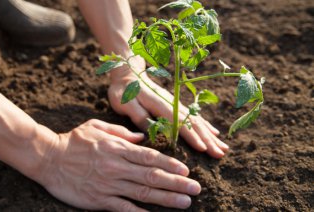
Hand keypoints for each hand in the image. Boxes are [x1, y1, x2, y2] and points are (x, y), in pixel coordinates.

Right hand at [37, 119, 200, 210]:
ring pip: (142, 193)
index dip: (170, 165)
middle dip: (176, 183)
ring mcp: (108, 184)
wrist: (47, 158)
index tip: (186, 171)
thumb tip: (142, 137)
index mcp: (117, 148)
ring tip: (185, 203)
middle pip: (152, 176)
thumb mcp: (96, 127)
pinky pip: (123, 208)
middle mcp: (116, 166)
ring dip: (166, 199)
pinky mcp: (99, 199)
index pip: (149, 157)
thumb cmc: (72, 141)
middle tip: (195, 189)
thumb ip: (121, 132)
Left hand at [108, 60, 228, 157]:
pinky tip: (214, 134)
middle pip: (194, 123)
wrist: (128, 74)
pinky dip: (205, 126)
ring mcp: (176, 104)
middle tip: (220, 154)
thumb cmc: (124, 91)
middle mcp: (173, 104)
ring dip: (210, 135)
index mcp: (161, 105)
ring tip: (223, 148)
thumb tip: (153, 133)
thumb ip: (139, 116)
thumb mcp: (126, 104)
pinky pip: (194, 116)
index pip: (179, 123)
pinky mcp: (175, 105)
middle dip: (208, 140)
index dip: (191, 136)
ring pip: (197, 121)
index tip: (203, 149)